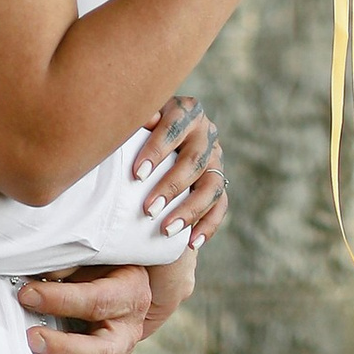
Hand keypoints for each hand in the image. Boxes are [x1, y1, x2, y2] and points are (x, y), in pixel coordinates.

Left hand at [16, 261, 152, 353]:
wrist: (118, 287)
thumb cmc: (96, 269)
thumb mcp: (90, 258)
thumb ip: (69, 265)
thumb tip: (41, 274)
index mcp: (130, 292)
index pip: (97, 301)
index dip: (60, 300)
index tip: (26, 294)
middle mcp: (130, 330)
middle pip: (103, 353)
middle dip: (64, 350)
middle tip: (32, 339)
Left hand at [132, 94, 227, 244]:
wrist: (160, 145)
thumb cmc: (137, 134)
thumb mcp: (136, 123)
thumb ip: (133, 123)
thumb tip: (132, 123)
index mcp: (184, 111)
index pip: (175, 125)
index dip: (158, 149)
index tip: (137, 174)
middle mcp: (204, 133)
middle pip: (194, 159)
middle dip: (171, 186)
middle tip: (148, 210)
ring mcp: (216, 158)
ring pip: (212, 185)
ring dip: (189, 210)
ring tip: (166, 230)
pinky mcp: (220, 182)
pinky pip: (221, 205)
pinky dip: (208, 225)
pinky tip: (191, 242)